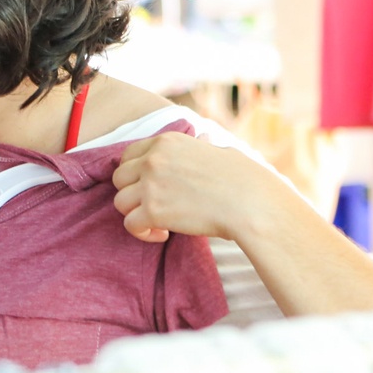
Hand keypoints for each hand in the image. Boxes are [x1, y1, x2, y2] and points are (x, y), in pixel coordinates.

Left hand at [111, 131, 278, 243]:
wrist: (252, 204)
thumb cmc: (244, 180)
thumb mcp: (219, 151)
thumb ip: (201, 146)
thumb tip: (203, 138)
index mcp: (166, 141)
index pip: (128, 155)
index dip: (135, 174)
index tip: (149, 187)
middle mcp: (153, 159)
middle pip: (119, 178)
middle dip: (133, 194)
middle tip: (154, 206)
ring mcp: (151, 184)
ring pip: (120, 202)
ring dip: (136, 214)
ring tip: (159, 223)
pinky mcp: (153, 211)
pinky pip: (130, 224)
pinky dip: (142, 233)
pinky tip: (162, 234)